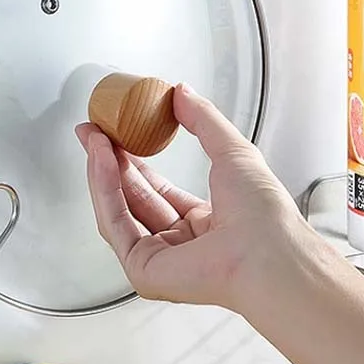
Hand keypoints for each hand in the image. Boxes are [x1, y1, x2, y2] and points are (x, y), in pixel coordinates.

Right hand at [75, 83, 309, 309]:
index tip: (117, 134)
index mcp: (206, 223)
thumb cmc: (264, 214)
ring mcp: (161, 260)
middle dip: (111, 163)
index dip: (135, 160)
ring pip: (119, 212)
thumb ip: (204, 119)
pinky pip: (117, 226)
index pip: (159, 190)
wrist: (268, 250)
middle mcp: (182, 245)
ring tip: (95, 140)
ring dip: (104, 172)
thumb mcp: (233, 151)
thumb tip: (181, 92)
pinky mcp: (144, 270)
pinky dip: (105, 191)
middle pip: (134, 199)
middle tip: (95, 132)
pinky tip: (103, 161)